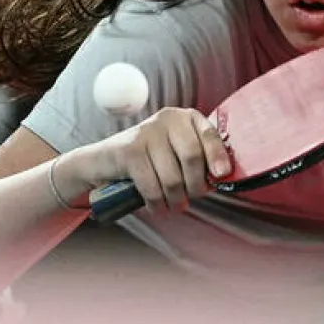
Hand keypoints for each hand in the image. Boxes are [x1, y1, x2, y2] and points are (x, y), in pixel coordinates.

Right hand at [63, 108, 231, 211]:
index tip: (221, 175)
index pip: (210, 134)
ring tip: (174, 205)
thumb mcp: (175, 153)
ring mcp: (147, 133)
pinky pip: (152, 186)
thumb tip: (220, 177)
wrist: (103, 162)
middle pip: (193, 157)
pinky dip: (156, 202)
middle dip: (195, 186)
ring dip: (175, 199)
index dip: (218, 156)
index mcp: (185, 118)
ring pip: (173, 177)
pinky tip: (156, 205)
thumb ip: (198, 159)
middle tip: (190, 198)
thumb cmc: (148, 161)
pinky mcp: (130, 150)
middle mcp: (168, 119)